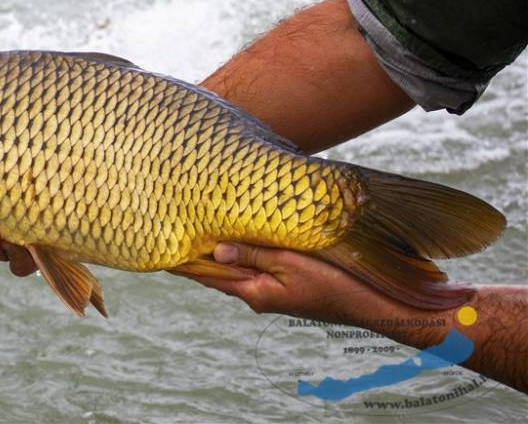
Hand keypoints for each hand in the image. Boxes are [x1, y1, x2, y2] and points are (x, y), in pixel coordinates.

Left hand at [186, 242, 404, 324]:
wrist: (376, 307)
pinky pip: (256, 265)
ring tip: (194, 228)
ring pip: (237, 266)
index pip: (208, 275)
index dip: (184, 260)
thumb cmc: (336, 284)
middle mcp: (258, 294)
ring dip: (219, 250)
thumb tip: (216, 251)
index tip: (158, 246)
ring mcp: (272, 290)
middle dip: (197, 252)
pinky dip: (242, 251)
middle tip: (171, 228)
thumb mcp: (292, 264)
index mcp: (254, 292)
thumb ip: (255, 254)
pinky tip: (235, 238)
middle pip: (218, 270)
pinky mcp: (287, 284)